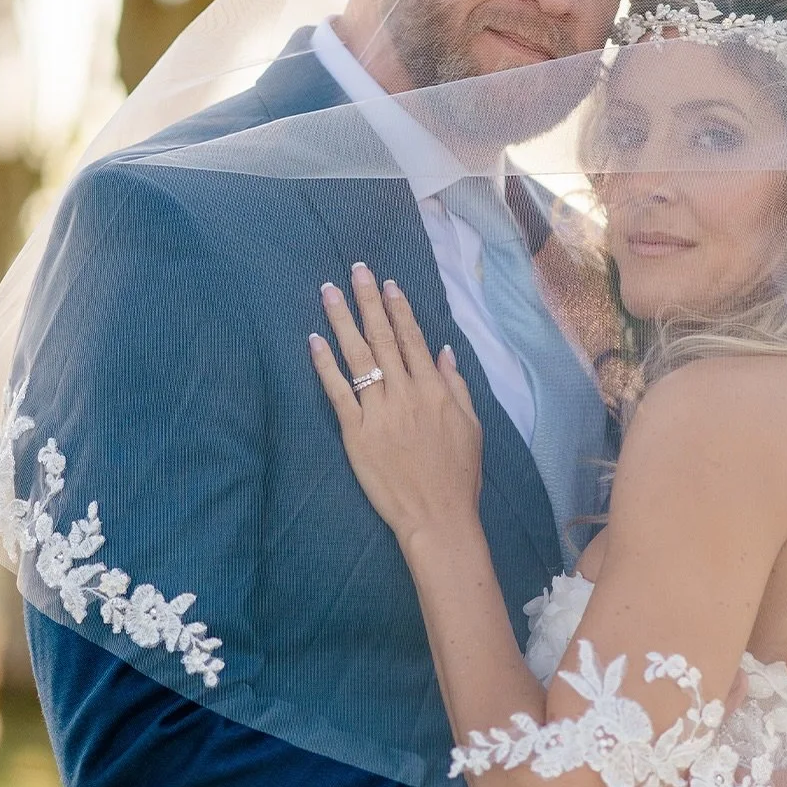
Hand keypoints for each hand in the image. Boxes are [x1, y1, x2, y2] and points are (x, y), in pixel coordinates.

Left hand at [309, 264, 482, 545]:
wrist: (438, 516)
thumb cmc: (458, 476)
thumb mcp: (472, 426)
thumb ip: (456, 386)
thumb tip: (444, 351)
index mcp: (435, 390)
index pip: (413, 339)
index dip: (399, 308)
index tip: (387, 284)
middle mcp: (406, 394)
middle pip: (383, 338)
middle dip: (369, 301)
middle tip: (356, 270)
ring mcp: (379, 412)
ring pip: (358, 357)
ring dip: (343, 321)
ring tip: (329, 292)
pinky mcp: (356, 433)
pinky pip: (337, 392)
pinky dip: (325, 365)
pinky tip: (314, 341)